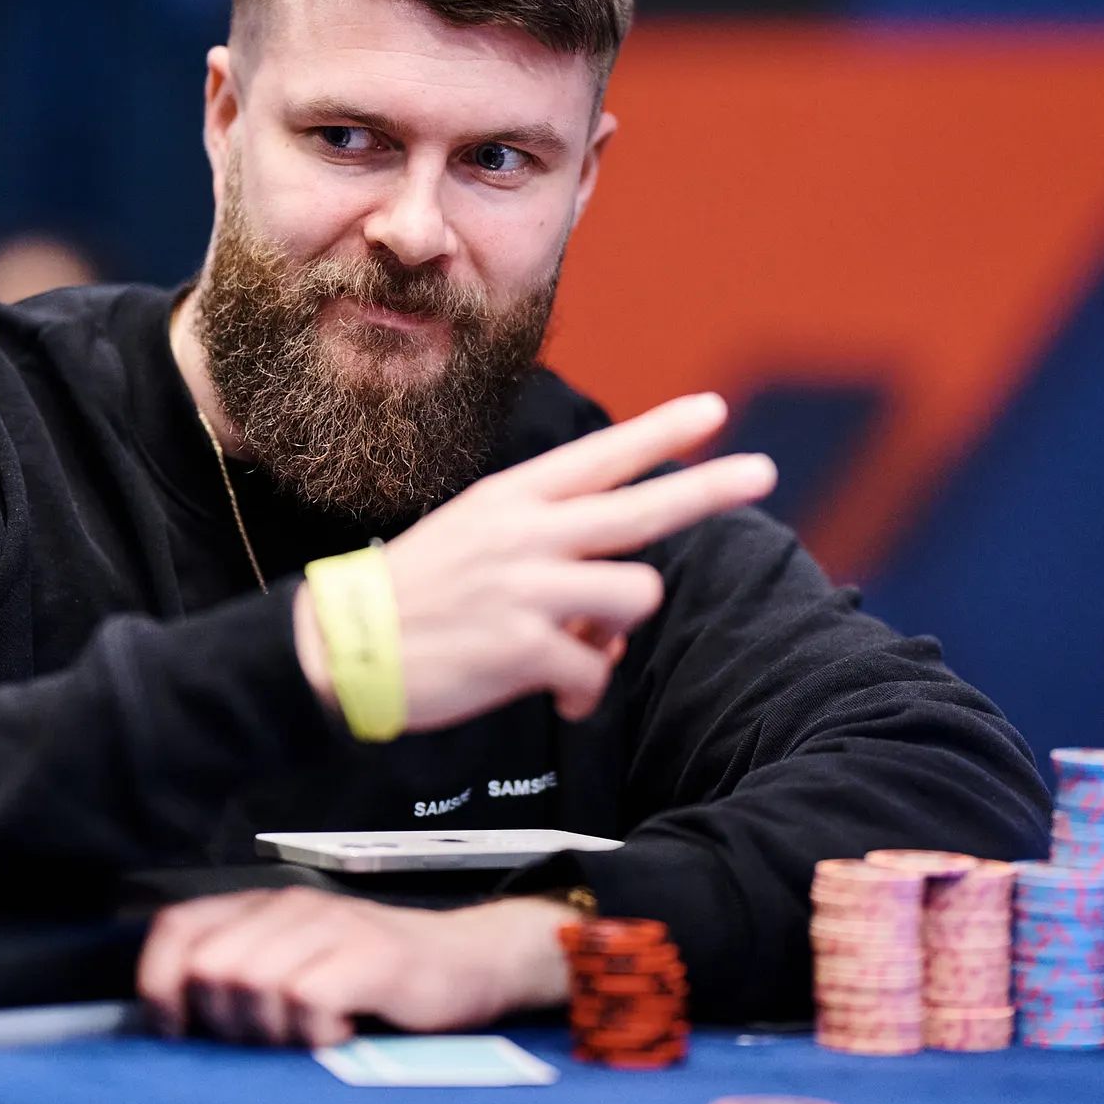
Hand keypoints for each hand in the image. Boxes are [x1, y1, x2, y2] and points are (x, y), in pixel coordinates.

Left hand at [137, 888, 575, 1046]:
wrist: (472, 962)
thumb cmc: (380, 981)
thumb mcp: (300, 974)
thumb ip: (244, 985)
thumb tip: (177, 1032)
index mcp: (266, 908)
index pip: (177, 929)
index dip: (161, 985)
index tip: (179, 1031)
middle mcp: (293, 906)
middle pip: (209, 968)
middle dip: (227, 1023)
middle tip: (271, 1041)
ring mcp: (333, 926)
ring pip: (252, 983)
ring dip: (273, 1031)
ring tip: (310, 1036)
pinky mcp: (370, 955)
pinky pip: (307, 998)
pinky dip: (316, 1032)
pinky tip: (341, 1033)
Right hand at [294, 391, 774, 729]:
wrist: (340, 647)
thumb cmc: (415, 593)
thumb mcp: (473, 535)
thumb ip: (546, 542)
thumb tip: (612, 583)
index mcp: (513, 499)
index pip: (601, 457)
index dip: (662, 433)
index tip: (714, 412)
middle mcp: (527, 534)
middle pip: (642, 509)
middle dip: (709, 487)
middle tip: (763, 469)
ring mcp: (527, 589)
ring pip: (635, 595)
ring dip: (617, 629)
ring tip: (578, 645)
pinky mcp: (523, 649)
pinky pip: (594, 670)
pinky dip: (583, 689)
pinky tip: (555, 691)